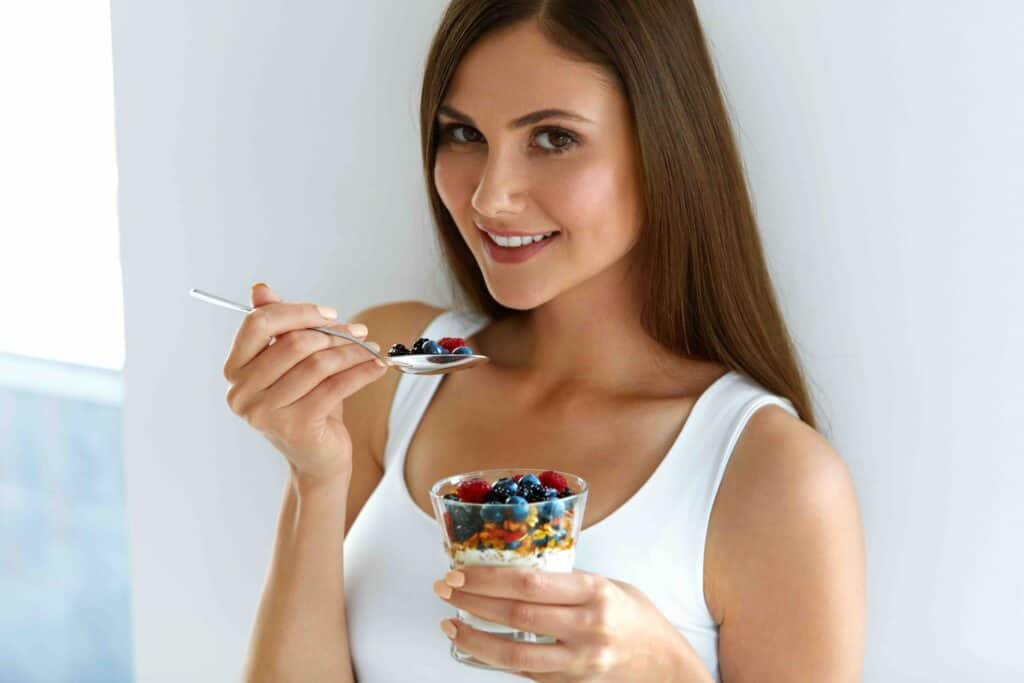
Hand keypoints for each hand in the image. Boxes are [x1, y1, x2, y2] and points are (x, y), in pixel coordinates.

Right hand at [222, 283, 387, 482]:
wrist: (317, 459)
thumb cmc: (306, 405)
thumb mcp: (291, 364)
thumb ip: (276, 328)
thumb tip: (260, 289)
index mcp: (235, 370)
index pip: (258, 324)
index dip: (297, 312)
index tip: (330, 314)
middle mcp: (242, 392)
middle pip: (294, 343)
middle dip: (334, 334)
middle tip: (360, 334)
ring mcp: (265, 412)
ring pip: (318, 364)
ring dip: (352, 353)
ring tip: (371, 351)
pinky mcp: (295, 426)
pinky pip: (336, 387)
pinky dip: (362, 373)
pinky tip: (376, 367)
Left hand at [432, 566, 712, 681]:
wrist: (667, 667)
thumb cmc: (637, 619)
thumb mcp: (609, 586)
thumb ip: (567, 582)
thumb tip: (514, 572)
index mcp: (595, 593)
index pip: (529, 584)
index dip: (487, 578)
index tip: (460, 571)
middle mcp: (587, 628)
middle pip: (516, 616)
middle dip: (472, 601)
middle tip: (443, 588)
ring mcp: (578, 663)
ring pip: (513, 655)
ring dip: (473, 638)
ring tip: (449, 623)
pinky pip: (525, 673)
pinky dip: (495, 659)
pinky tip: (475, 645)